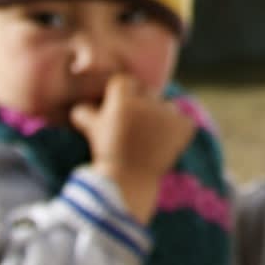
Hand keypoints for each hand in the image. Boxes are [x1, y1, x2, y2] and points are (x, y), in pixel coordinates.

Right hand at [70, 75, 196, 222]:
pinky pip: (184, 122)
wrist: (128, 182)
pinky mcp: (184, 127)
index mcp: (123, 99)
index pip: (125, 82)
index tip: (121, 111)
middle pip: (148, 92)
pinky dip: (178, 131)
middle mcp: (147, 103)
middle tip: (136, 126)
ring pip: (167, 106)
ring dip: (161, 117)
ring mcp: (168, 114)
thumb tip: (80, 106)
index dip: (122, 96)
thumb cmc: (107, 155)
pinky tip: (166, 144)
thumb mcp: (91, 130)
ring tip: (150, 138)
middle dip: (142, 105)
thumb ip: (85, 112)